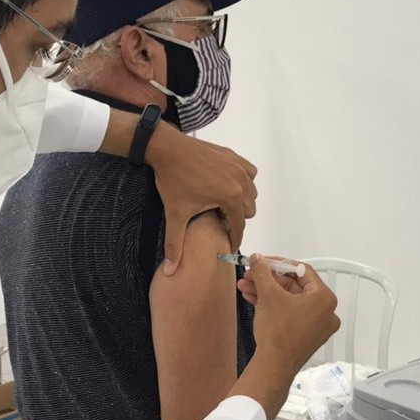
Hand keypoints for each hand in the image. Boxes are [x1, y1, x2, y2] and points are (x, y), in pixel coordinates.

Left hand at [147, 125, 257, 274]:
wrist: (167, 148)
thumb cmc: (172, 180)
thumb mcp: (175, 215)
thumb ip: (175, 245)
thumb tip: (170, 271)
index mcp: (231, 197)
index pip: (239, 225)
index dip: (234, 238)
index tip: (228, 245)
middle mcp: (241, 180)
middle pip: (249, 209)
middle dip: (236, 218)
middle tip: (218, 220)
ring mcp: (238, 166)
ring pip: (252, 192)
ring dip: (241, 200)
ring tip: (220, 204)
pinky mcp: (233, 156)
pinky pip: (249, 173)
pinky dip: (243, 181)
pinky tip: (227, 185)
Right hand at [245, 254, 339, 375]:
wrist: (273, 366)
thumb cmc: (277, 331)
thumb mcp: (268, 294)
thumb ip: (262, 271)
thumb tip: (257, 258)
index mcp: (324, 298)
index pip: (301, 271)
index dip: (278, 263)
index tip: (262, 261)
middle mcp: (325, 311)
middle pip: (293, 285)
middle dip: (268, 280)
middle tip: (250, 274)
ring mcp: (316, 325)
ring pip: (289, 300)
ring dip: (266, 292)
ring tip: (245, 287)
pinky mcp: (306, 335)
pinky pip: (289, 313)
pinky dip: (272, 305)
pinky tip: (252, 299)